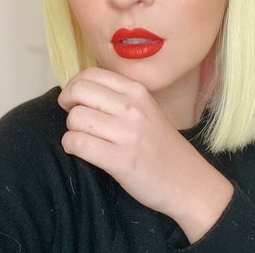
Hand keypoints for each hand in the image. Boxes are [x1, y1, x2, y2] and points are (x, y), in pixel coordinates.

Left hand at [58, 67, 233, 242]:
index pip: (91, 74)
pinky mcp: (120, 160)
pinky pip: (77, 144)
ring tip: (85, 137)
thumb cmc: (160, 144)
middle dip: (67, 104)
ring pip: (75, 118)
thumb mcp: (146, 109)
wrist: (186, 180)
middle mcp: (132, 107)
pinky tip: (83, 150)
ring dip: (72, 129)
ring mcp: (126, 133)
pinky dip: (72, 147)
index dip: (74, 85)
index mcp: (137, 91)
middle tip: (75, 118)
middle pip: (78, 91)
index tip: (76, 99)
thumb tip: (79, 88)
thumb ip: (118, 96)